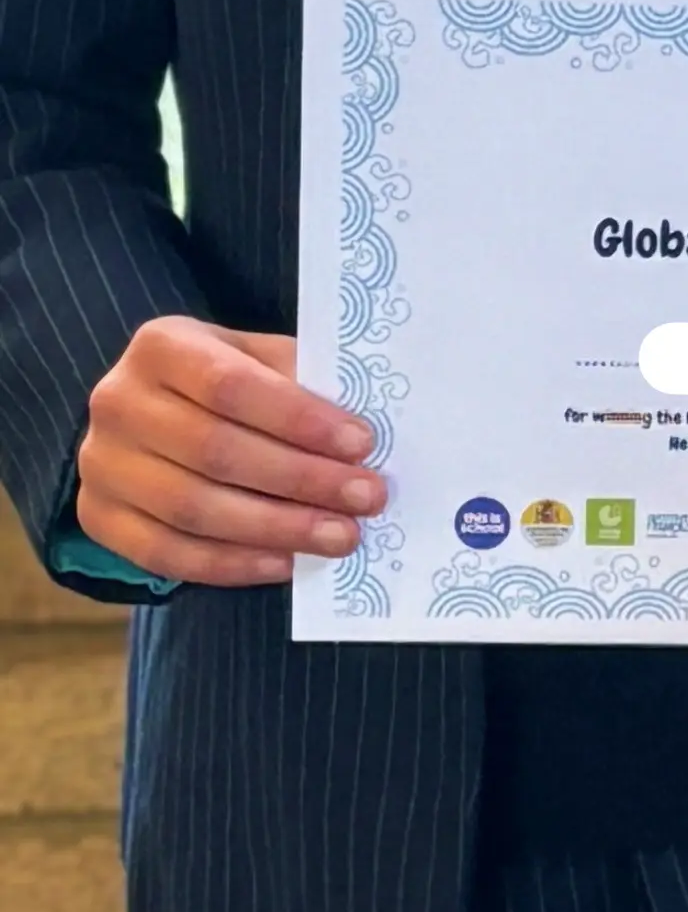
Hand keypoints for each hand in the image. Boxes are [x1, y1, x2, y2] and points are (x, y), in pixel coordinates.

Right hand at [72, 320, 382, 584]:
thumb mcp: (258, 361)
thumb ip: (301, 382)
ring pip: (194, 507)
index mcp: (161, 347)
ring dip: (278, 528)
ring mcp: (101, 463)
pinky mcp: (98, 516)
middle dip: (302, 479)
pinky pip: (166, 553)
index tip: (362, 444)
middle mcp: (118, 402)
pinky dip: (231, 564)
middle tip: (366, 498)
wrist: (149, 418)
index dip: (299, 418)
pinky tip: (286, 563)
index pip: (230, 385)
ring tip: (341, 537)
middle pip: (215, 450)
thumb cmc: (225, 385)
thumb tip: (361, 435)